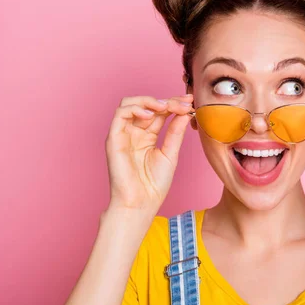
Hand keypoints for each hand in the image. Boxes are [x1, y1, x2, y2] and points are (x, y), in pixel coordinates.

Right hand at [104, 94, 193, 218]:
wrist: (140, 203)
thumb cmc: (153, 185)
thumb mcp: (170, 154)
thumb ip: (175, 132)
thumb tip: (185, 113)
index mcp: (147, 136)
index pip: (160, 112)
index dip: (174, 104)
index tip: (190, 102)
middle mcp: (134, 132)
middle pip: (147, 105)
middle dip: (167, 100)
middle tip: (184, 102)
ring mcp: (123, 134)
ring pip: (130, 103)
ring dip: (149, 100)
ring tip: (166, 106)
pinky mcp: (113, 138)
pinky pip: (120, 114)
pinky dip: (135, 108)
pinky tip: (151, 115)